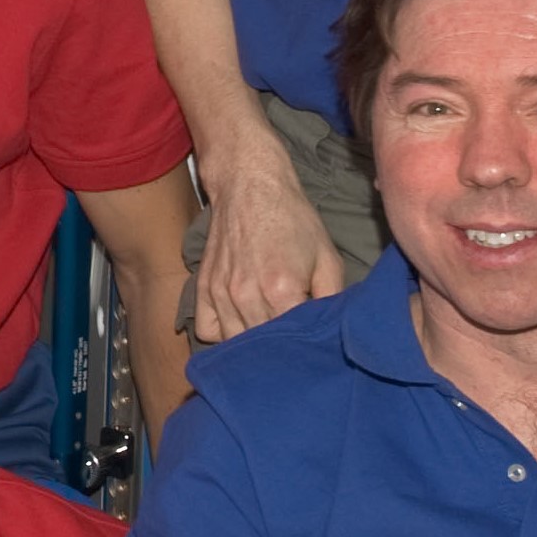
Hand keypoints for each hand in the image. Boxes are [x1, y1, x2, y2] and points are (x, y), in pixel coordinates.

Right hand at [182, 165, 346, 343]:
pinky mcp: (202, 288)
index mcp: (281, 290)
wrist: (249, 186)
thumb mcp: (328, 257)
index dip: (307, 346)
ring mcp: (220, 294)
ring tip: (267, 332)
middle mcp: (246, 296)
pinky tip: (239, 320)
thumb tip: (333, 332)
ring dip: (251, 344)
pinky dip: (222, 333)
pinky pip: (206, 330)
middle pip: (263, 349)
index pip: (294, 343)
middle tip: (293, 341)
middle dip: (280, 350)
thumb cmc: (292, 220)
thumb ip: (333, 299)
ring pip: (234, 344)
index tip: (314, 342)